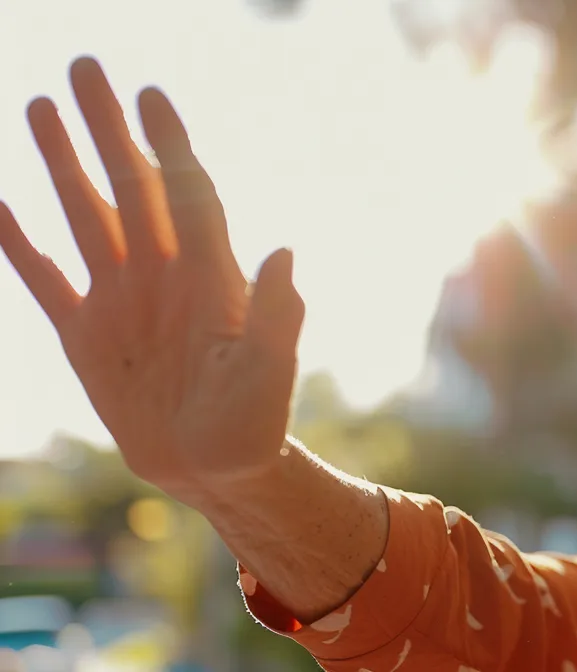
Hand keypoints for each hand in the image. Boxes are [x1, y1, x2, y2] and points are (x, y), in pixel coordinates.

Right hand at [0, 58, 302, 507]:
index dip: (168, 145)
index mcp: (208, 277)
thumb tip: (286, 252)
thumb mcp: (270, 375)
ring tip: (41, 104)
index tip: (149, 95)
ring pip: (86, 212)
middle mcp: (162, 273)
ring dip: (64, 161)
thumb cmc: (255, 424)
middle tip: (85, 68)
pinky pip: (44, 276)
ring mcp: (121, 297)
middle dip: (107, 127)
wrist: (215, 470)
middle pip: (130, 184)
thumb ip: (277, 317)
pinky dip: (19, 242)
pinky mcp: (85, 332)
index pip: (185, 194)